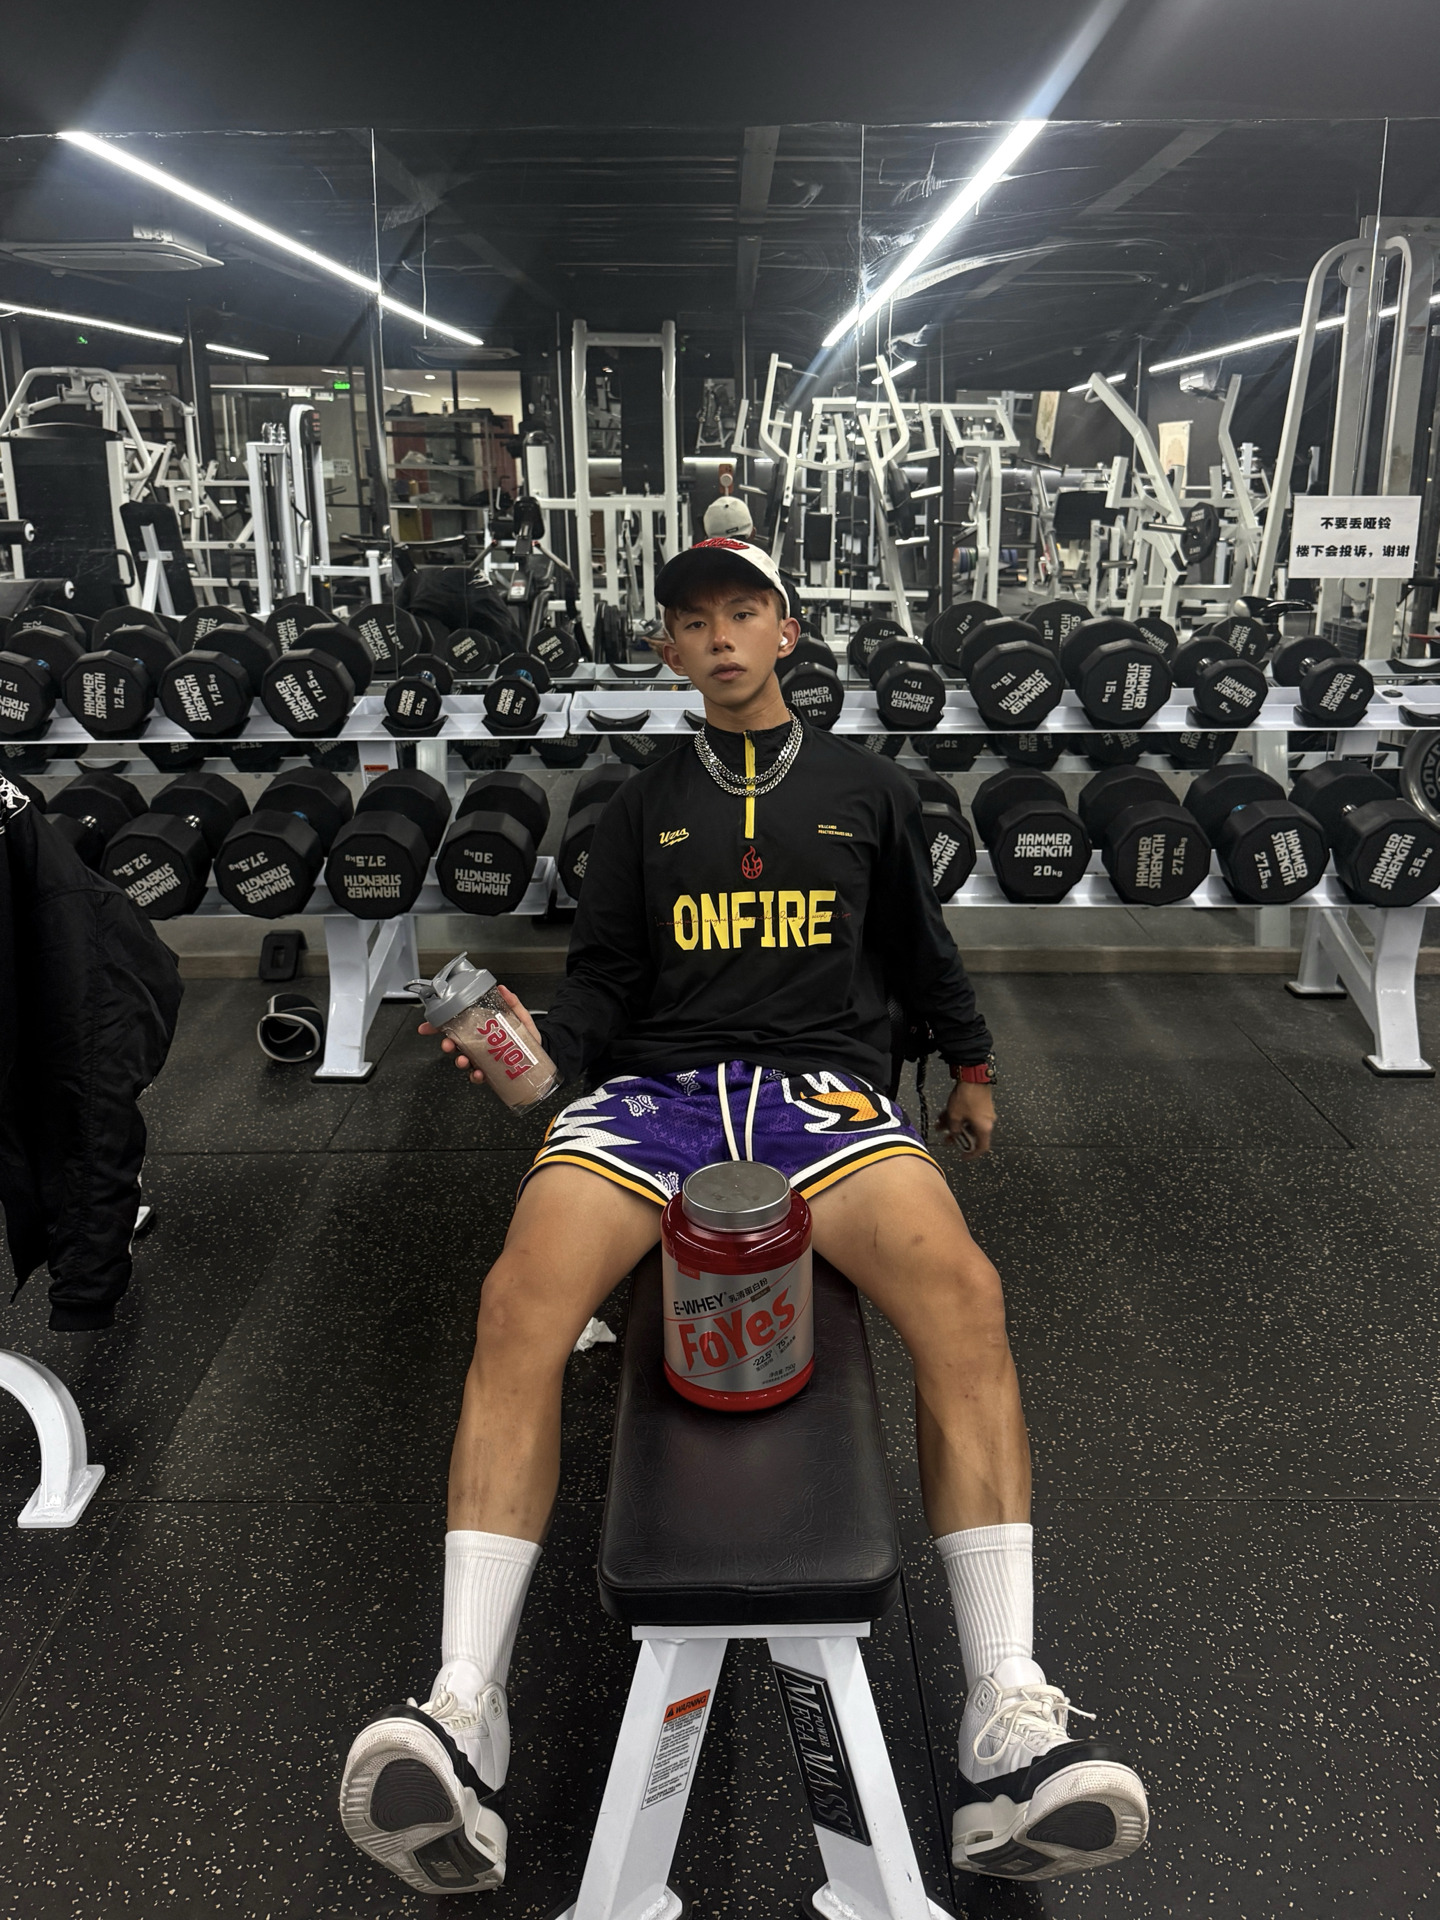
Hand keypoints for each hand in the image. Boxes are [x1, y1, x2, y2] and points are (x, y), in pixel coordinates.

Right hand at [418, 985, 542, 1087]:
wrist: (541, 1053)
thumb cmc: (527, 1035)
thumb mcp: (520, 1016)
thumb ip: (511, 1003)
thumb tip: (503, 989)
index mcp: (479, 1028)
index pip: (454, 1026)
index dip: (437, 1026)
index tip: (425, 1028)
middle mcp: (477, 1044)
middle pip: (454, 1044)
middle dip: (447, 1045)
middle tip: (447, 1045)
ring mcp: (482, 1058)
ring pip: (464, 1060)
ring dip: (460, 1061)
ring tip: (464, 1061)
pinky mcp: (490, 1072)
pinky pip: (478, 1076)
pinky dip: (476, 1076)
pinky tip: (480, 1074)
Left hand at [936, 1079, 994, 1157]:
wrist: (973, 1077)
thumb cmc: (966, 1098)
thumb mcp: (955, 1116)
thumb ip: (954, 1129)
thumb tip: (954, 1133)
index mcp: (984, 1128)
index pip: (981, 1147)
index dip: (972, 1154)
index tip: (963, 1156)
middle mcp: (987, 1121)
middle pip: (972, 1134)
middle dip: (957, 1136)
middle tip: (945, 1138)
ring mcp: (984, 1112)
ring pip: (968, 1123)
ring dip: (954, 1124)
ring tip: (940, 1124)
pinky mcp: (981, 1103)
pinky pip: (968, 1114)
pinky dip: (958, 1116)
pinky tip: (943, 1114)